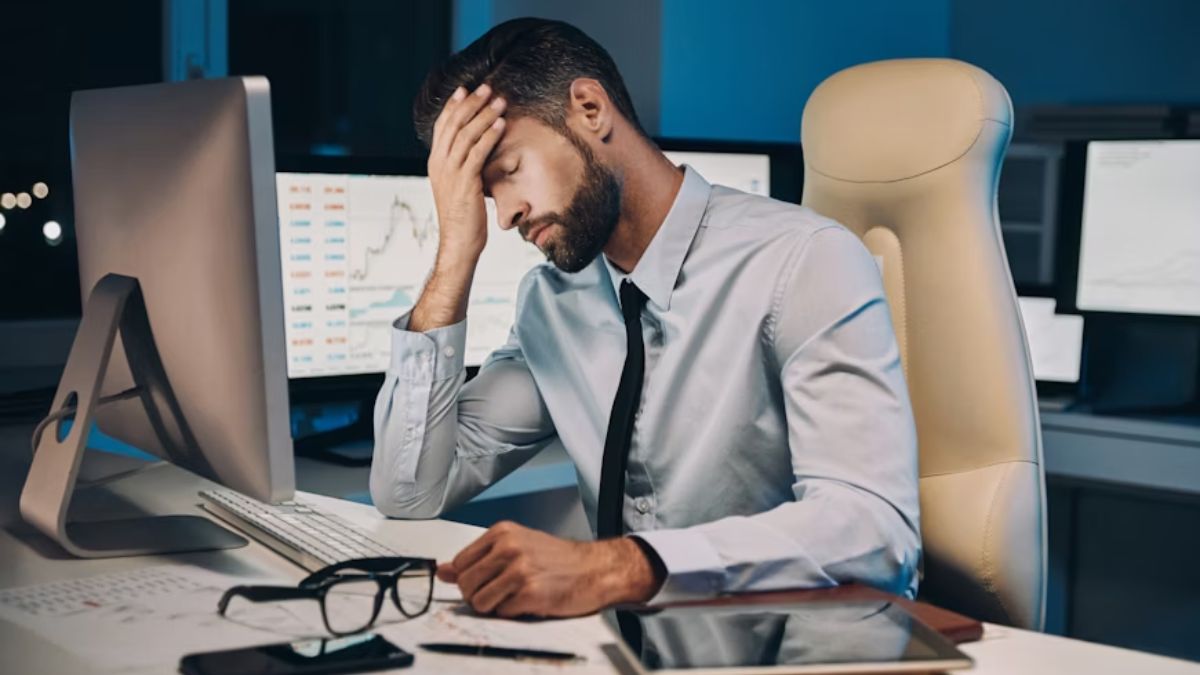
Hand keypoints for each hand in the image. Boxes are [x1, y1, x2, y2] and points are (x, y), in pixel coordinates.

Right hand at [427, 83, 506, 262]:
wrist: (459, 242)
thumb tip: (474, 151)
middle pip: (454, 124)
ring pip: (466, 135)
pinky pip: (477, 153)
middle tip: (487, 88)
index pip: (442, 126)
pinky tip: (501, 124)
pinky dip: (489, 136)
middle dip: (471, 103)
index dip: (454, 106)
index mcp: (435, 162)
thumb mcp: (459, 186)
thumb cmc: (464, 217)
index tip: (465, 89)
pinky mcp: (465, 183)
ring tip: (500, 101)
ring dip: (484, 115)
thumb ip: (462, 166)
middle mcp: (439, 164)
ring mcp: (450, 173)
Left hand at [438, 521, 663, 617]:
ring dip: (494, 607)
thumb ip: (479, 559)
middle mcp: (508, 548)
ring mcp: (519, 570)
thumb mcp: (516, 547)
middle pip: (466, 584)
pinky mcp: (530, 593)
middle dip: (478, 596)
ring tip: (514, 598)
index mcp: (502, 533)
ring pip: (479, 602)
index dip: (469, 579)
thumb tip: (443, 571)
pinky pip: (502, 613)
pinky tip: (529, 602)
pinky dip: (512, 613)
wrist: (595, 569)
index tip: (483, 583)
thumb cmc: (559, 559)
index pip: (460, 564)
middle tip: (501, 593)